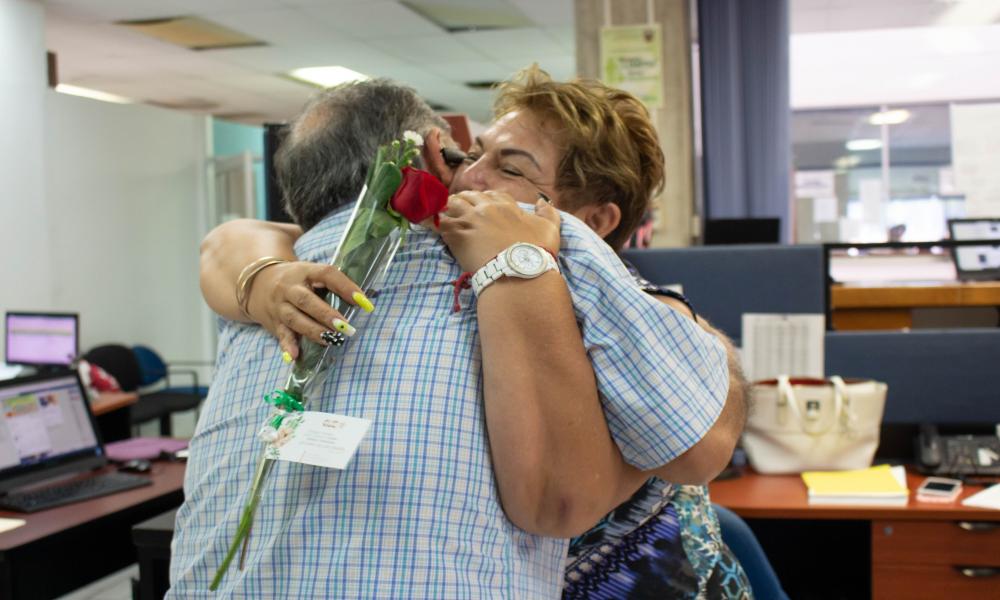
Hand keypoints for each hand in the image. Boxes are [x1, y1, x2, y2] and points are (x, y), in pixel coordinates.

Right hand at [246, 262, 366, 358]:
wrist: (258, 282)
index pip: (326, 274)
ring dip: (313, 331)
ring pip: (295, 319)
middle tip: (345, 327)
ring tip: (331, 340)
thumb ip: (335, 283)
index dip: (345, 286)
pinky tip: (295, 356)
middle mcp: (289, 288)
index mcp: (305, 271)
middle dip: (326, 314)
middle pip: (306, 300)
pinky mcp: (274, 322)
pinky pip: (281, 335)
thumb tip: (367, 300)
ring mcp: (280, 306)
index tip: (364, 301)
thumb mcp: (312, 273)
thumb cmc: (298, 279)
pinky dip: (287, 346)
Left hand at [437, 191, 560, 272]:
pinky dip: (434, 221)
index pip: (492, 194)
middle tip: (461, 209)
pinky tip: (429, 223)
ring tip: (445, 214)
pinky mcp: (456, 234)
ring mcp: (470, 220)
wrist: (519, 272)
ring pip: (453, 204)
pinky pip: (439, 221)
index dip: (486, 199)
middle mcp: (487, 208)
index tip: (483, 206)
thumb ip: (548, 212)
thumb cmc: (536, 253)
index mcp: (507, 205)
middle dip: (465, 200)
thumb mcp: (550, 229)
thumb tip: (542, 201)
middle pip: (470, 196)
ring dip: (449, 207)